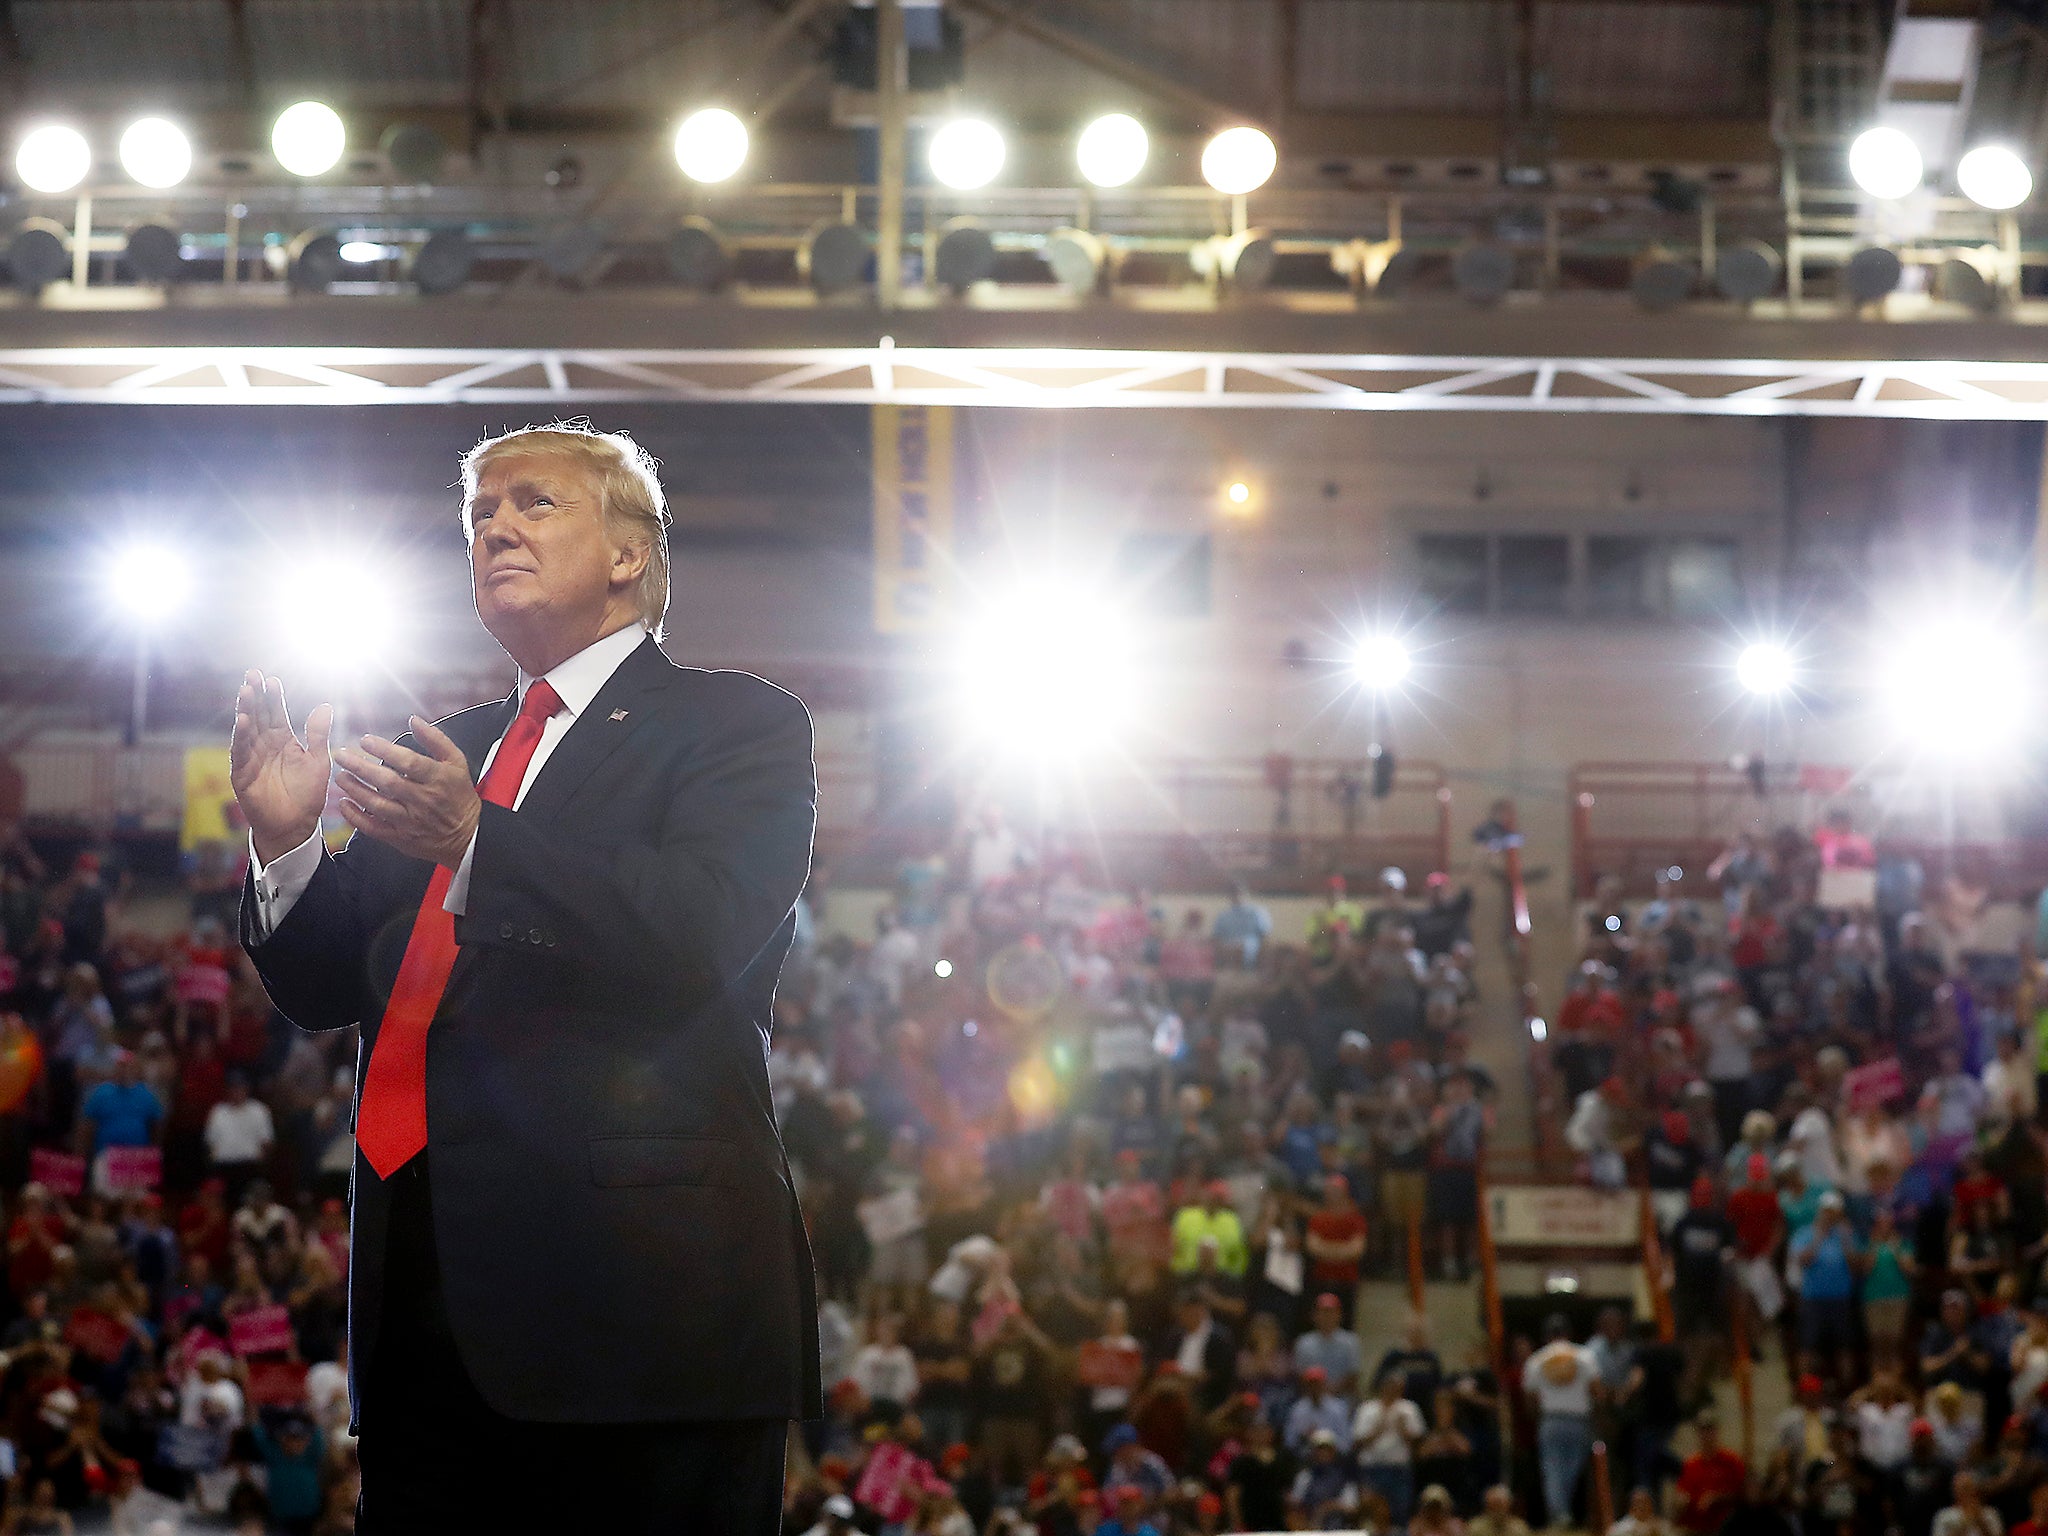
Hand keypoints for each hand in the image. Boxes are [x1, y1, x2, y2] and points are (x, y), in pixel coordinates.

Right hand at [231, 672, 332, 863]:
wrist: (296, 825)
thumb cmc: (307, 795)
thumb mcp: (318, 761)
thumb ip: (318, 734)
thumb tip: (325, 706)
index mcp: (283, 740)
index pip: (276, 712)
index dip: (274, 697)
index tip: (273, 680)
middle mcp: (264, 745)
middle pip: (258, 715)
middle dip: (255, 695)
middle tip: (252, 674)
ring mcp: (251, 758)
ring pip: (246, 729)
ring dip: (245, 710)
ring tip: (246, 690)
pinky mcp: (242, 773)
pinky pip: (240, 751)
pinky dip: (240, 736)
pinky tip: (243, 720)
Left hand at [333, 717, 479, 868]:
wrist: (468, 836)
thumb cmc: (459, 797)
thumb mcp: (457, 763)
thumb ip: (436, 740)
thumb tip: (415, 721)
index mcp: (438, 779)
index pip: (409, 762)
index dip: (385, 750)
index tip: (366, 741)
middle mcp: (423, 800)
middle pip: (388, 782)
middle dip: (361, 767)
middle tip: (342, 756)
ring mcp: (411, 820)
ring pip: (377, 804)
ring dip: (355, 789)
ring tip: (340, 777)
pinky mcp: (401, 837)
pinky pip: (374, 828)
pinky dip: (356, 817)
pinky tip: (345, 804)